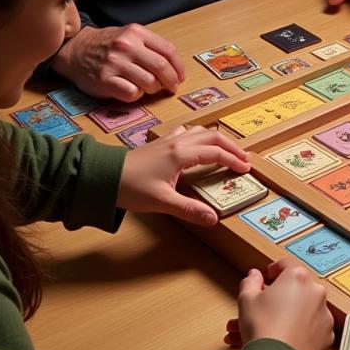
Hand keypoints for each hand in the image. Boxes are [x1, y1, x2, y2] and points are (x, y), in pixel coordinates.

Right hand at [53, 24, 185, 102]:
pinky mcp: (105, 81)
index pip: (168, 50)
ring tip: (150, 88)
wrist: (73, 50)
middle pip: (162, 67)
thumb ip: (150, 47)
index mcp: (135, 33)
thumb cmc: (106, 45)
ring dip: (154, 89)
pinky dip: (137, 95)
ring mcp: (114, 64)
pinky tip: (132, 90)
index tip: (181, 76)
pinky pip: (132, 93)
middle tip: (172, 87)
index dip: (179, 67)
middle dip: (172, 80)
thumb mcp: (129, 36)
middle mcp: (125, 46)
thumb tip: (175, 68)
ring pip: (149, 83)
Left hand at [117, 125, 249, 225]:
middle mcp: (178, 142)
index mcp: (182, 154)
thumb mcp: (163, 202)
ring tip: (226, 149)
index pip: (216, 153)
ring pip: (200, 130)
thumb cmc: (131, 188)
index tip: (246, 169)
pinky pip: (186, 131)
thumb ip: (190, 209)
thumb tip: (213, 218)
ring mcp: (168, 140)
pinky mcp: (160, 143)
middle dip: (231, 146)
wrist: (103, 176)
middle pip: (213, 136)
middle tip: (243, 158)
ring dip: (217, 138)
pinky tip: (197, 143)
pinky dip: (199, 135)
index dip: (233, 160)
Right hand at [225, 260, 333, 349]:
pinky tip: (279, 341)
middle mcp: (316, 292)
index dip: (272, 271)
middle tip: (257, 310)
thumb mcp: (247, 300)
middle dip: (274, 299)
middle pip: (294, 290)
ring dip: (282, 317)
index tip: (264, 280)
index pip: (286, 265)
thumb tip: (255, 275)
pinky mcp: (327, 336)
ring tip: (259, 332)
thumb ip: (250, 282)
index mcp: (298, 278)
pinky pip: (310, 329)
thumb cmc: (261, 327)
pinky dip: (298, 332)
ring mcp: (324, 315)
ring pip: (300, 311)